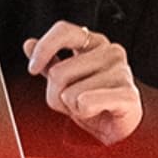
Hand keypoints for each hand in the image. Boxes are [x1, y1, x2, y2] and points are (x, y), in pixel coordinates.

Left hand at [22, 21, 143, 145]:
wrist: (120, 127)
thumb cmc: (93, 100)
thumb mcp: (66, 80)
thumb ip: (49, 61)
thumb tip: (29, 44)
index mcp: (93, 42)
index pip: (63, 30)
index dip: (44, 49)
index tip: (33, 70)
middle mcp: (110, 52)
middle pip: (58, 71)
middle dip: (56, 93)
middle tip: (73, 100)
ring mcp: (122, 72)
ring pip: (70, 93)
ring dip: (72, 107)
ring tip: (88, 107)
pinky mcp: (129, 95)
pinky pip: (86, 103)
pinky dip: (84, 112)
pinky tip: (97, 111)